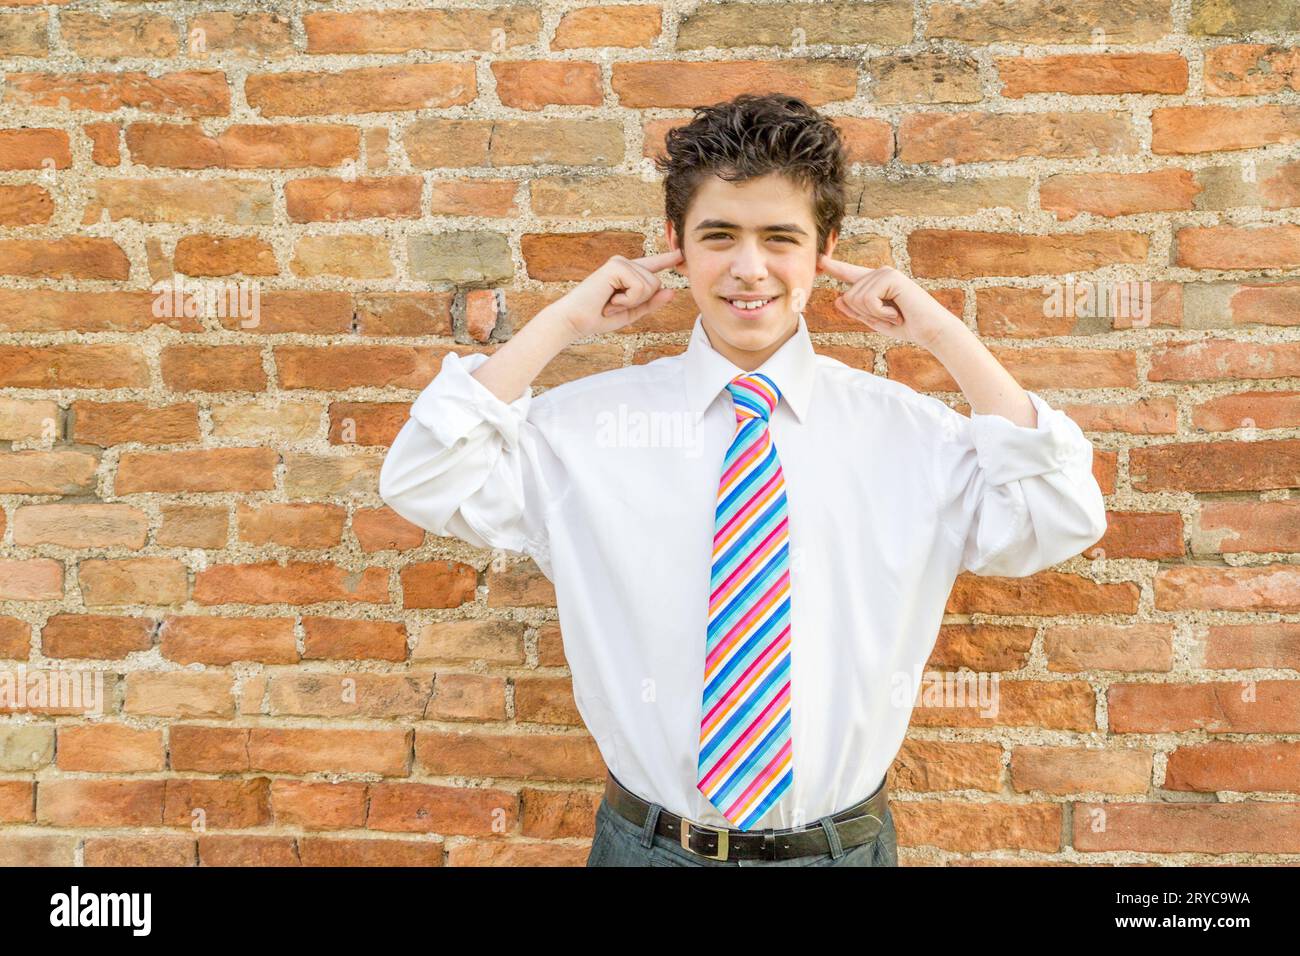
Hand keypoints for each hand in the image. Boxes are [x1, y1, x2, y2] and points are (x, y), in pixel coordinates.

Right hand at [550, 248, 682, 338]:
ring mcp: (621, 262)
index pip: (653, 265)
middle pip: (656, 283)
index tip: (682, 253)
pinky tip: (610, 299)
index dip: (668, 259)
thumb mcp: (631, 313)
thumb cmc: (598, 317)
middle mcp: (625, 264)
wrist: (575, 321)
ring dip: (632, 302)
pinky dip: (628, 300)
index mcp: (628, 274)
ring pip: (650, 285)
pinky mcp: (617, 265)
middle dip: (640, 301)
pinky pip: (640, 287)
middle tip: (614, 305)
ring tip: (610, 303)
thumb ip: (651, 303)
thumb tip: (672, 291)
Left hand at [817, 255, 957, 349]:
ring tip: (894, 315)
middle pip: (848, 296)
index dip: (834, 267)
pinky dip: (880, 312)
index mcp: (875, 283)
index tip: (819, 259)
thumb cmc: (905, 326)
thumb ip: (857, 311)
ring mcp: (885, 273)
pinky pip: (868, 299)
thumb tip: (839, 298)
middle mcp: (879, 273)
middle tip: (889, 317)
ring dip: (874, 315)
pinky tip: (896, 313)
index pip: (850, 274)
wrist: (930, 331)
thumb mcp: (875, 321)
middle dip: (865, 314)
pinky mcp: (891, 277)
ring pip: (856, 298)